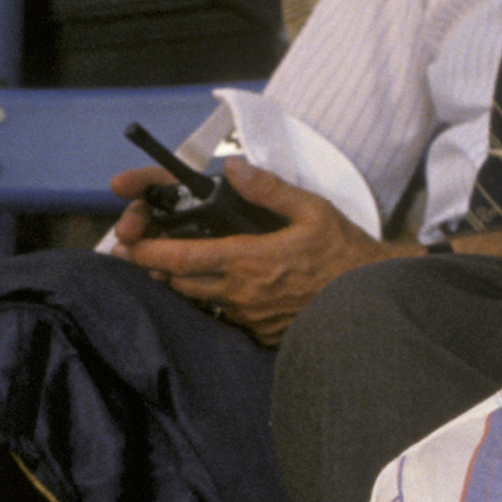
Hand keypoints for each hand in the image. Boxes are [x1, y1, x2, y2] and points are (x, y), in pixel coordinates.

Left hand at [115, 159, 393, 345]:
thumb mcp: (312, 210)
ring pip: (201, 302)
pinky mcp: (261, 335)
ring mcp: (250, 319)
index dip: (148, 253)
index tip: (128, 245)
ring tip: (176, 269)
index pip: (182, 260)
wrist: (372, 300)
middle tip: (146, 254)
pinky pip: (226, 317)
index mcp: (247, 261)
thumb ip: (269, 189)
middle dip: (159, 269)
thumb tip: (235, 167)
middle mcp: (241, 294)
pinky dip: (215, 302)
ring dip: (184, 286)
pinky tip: (222, 289)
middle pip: (181, 284)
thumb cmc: (344, 254)